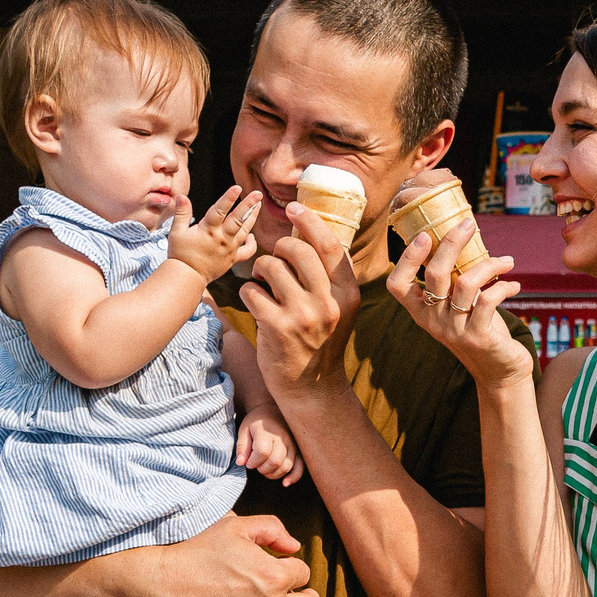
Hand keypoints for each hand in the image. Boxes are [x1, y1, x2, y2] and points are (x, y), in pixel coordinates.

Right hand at [134, 513, 328, 596]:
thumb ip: (272, 529)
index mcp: (274, 574)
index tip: (279, 569)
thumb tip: (295, 547)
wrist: (162, 589)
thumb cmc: (196, 554)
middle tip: (294, 593)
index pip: (304, 572)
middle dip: (305, 596)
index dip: (293, 568)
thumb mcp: (235, 527)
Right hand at [167, 186, 262, 281]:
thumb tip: (181, 196)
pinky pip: (247, 252)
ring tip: (259, 205)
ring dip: (252, 217)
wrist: (187, 277)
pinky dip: (252, 244)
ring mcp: (229, 249)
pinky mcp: (233, 259)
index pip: (220, 210)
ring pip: (245, 231)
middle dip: (249, 205)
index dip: (229, 198)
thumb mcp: (176, 232)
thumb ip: (182, 213)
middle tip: (258, 194)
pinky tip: (251, 235)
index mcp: (208, 230)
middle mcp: (221, 238)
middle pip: (238, 219)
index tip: (237, 188)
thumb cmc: (180, 254)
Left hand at [236, 404, 301, 482]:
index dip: (253, 461)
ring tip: (265, 469)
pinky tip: (285, 483)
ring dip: (274, 474)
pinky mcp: (298, 451)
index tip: (248, 462)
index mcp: (267, 432)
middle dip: (262, 469)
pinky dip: (293, 477)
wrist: (272, 412)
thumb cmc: (256, 423)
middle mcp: (282, 439)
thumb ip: (242, 447)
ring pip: (286, 466)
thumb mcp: (244, 430)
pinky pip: (300, 466)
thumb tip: (241, 463)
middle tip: (256, 465)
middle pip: (275, 461)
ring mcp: (292, 445)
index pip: (262, 452)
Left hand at [243, 201, 358, 411]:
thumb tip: (309, 231)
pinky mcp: (277, 327)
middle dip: (280, 247)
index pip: (330, 245)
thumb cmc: (320, 342)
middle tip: (275, 260)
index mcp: (348, 293)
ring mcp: (304, 316)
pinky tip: (256, 304)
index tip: (294, 208)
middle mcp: (329, 302)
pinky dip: (248, 292)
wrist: (313, 388)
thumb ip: (328, 276)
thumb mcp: (337, 308)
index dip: (310, 220)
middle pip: (298, 249)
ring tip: (263, 283)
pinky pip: (251, 291)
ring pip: (270, 266)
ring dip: (260, 270)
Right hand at [383, 220, 530, 388]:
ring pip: (466, 283)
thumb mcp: (460, 307)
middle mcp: (433, 322)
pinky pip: (488, 300)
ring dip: (490, 265)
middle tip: (469, 223)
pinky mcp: (479, 337)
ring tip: (508, 261)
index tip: (424, 236)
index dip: (407, 258)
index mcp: (422, 312)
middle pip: (435, 273)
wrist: (500, 373)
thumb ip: (454, 283)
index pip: (396, 285)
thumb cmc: (481, 331)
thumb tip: (462, 238)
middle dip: (452, 242)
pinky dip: (504, 287)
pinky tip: (515, 286)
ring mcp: (454, 331)